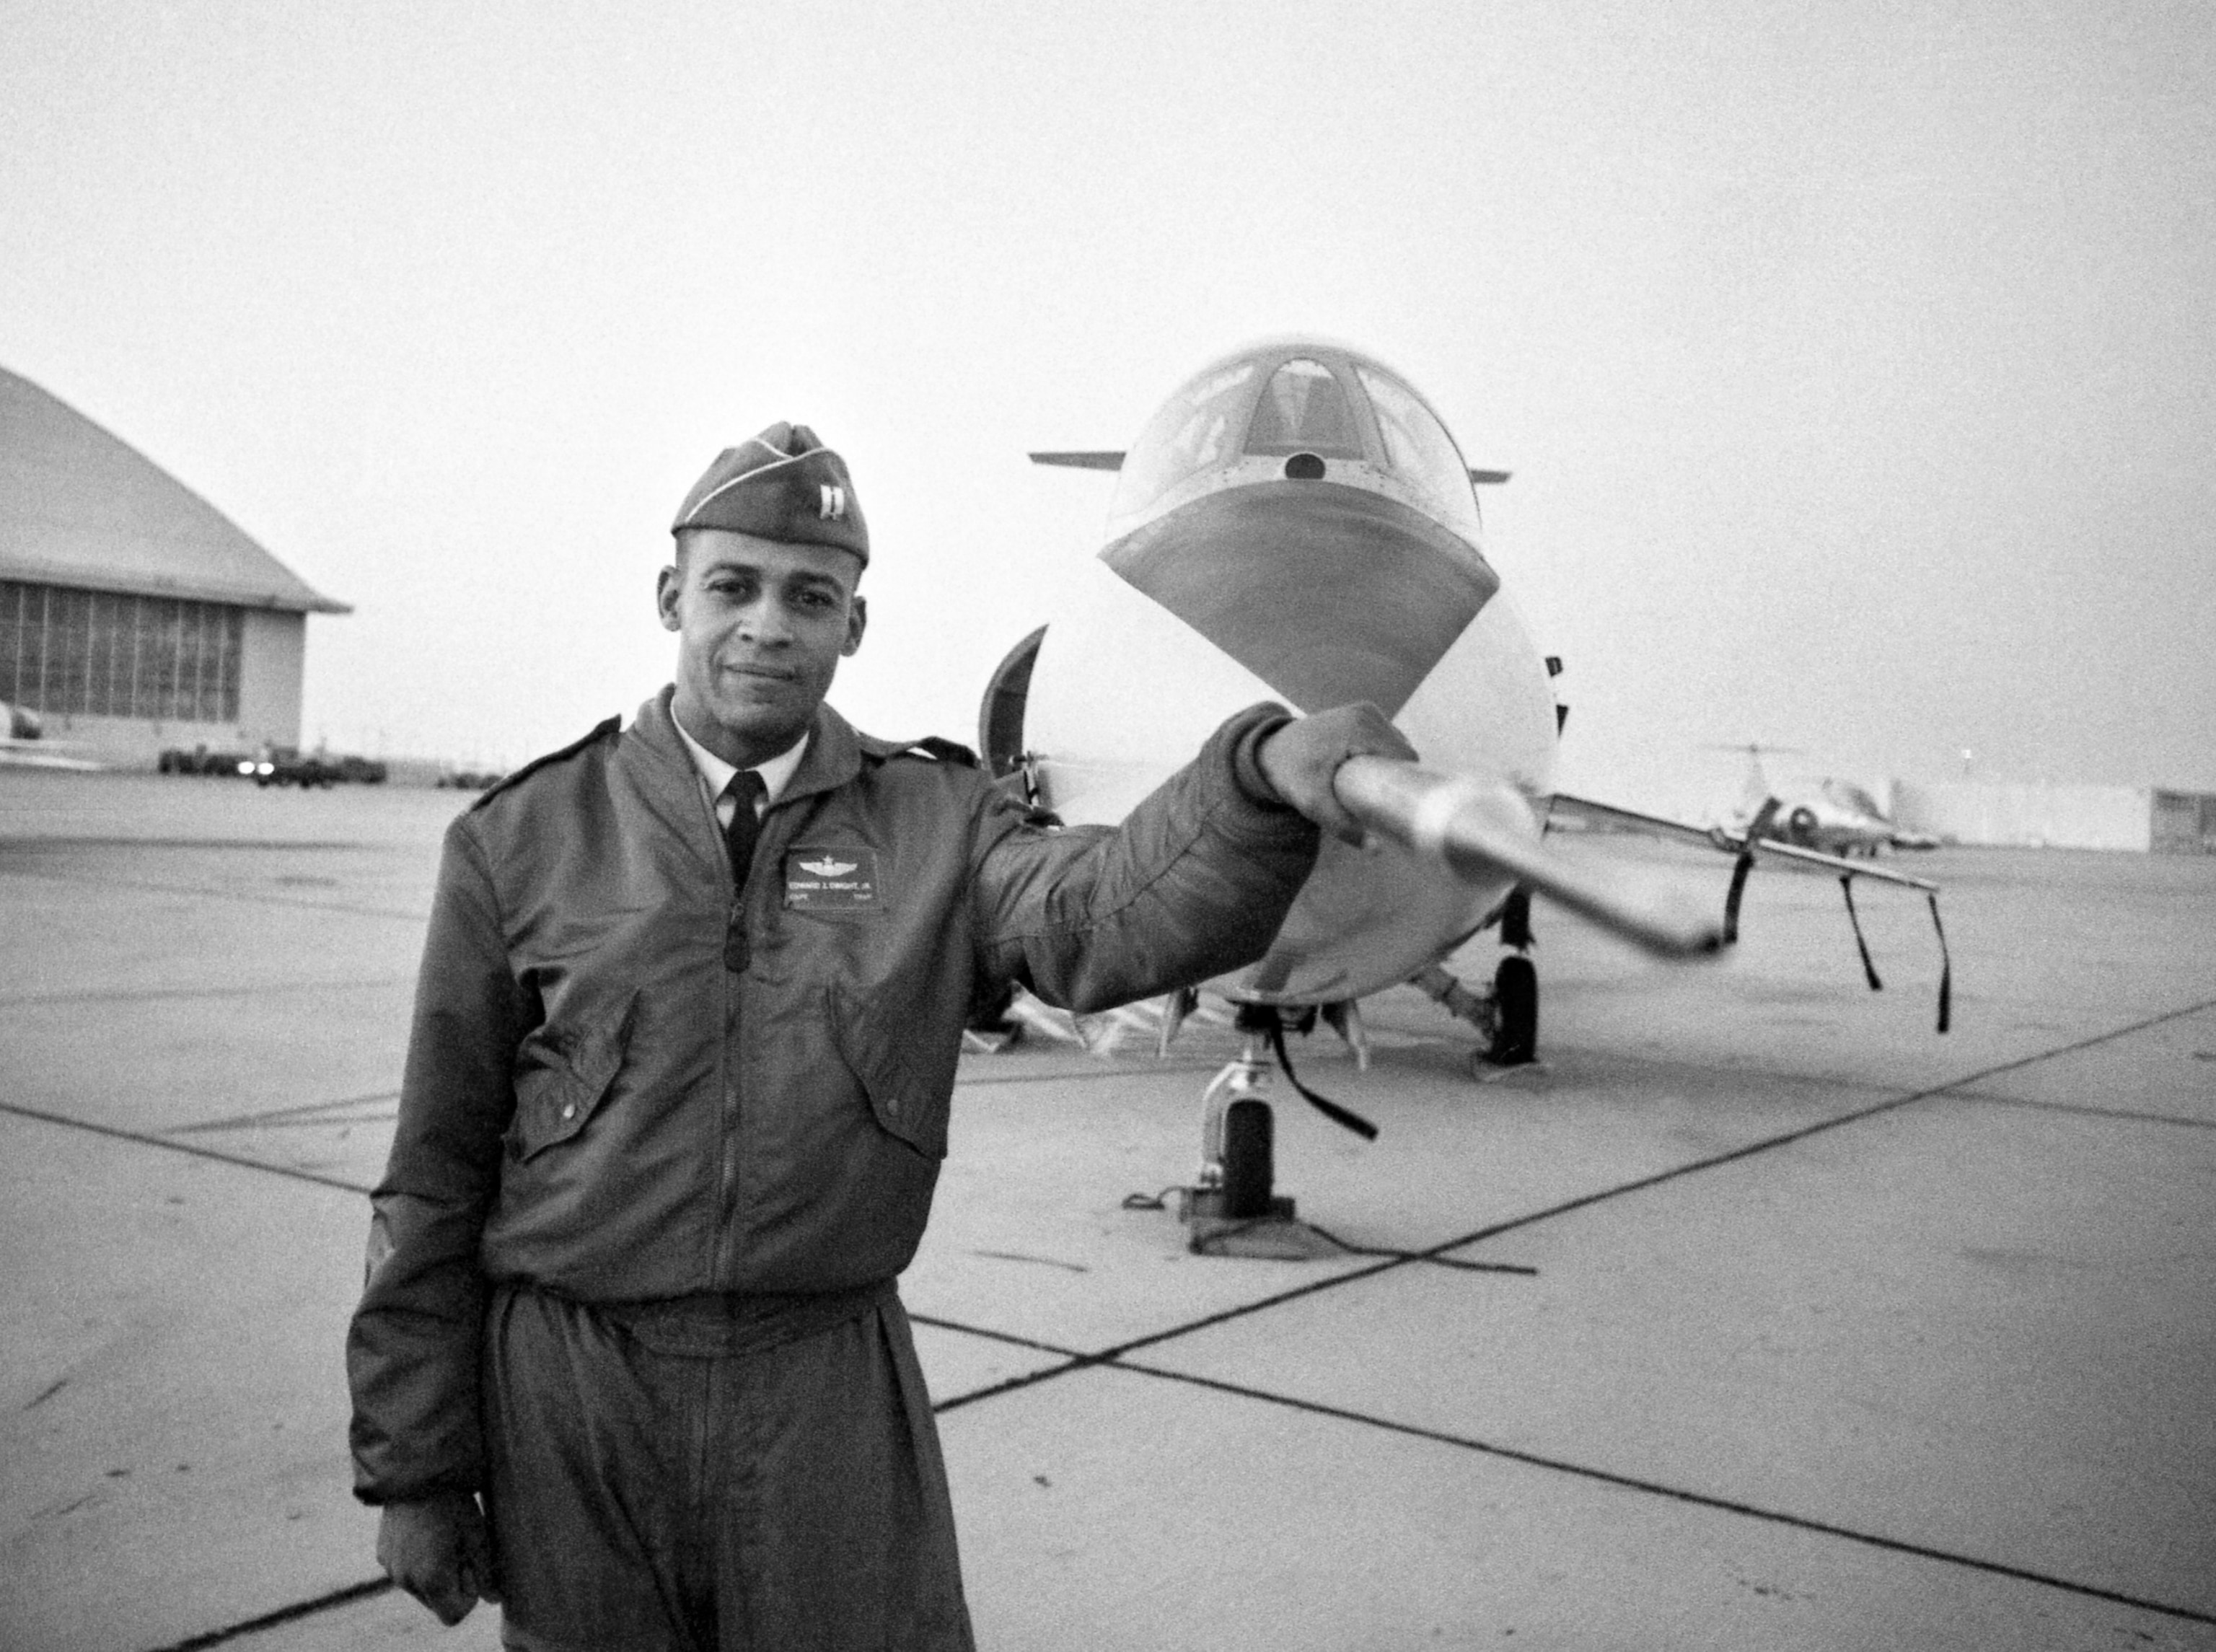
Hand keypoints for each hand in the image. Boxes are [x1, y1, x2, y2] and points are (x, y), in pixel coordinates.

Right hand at [376, 1490, 499, 1625]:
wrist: (416, 1470)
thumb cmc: (454, 1502)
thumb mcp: (478, 1535)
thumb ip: (486, 1572)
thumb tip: (494, 1599)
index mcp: (430, 1579)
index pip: (454, 1614)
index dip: (469, 1593)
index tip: (471, 1562)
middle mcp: (405, 1580)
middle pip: (437, 1602)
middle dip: (452, 1582)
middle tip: (459, 1545)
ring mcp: (391, 1568)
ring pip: (421, 1587)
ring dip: (435, 1571)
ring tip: (443, 1535)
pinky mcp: (382, 1555)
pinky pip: (406, 1571)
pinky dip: (419, 1561)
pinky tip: (426, 1531)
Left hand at [1256, 703, 1416, 845]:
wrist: (1269, 751)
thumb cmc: (1290, 775)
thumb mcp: (1313, 803)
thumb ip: (1343, 826)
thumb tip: (1377, 849)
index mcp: (1361, 728)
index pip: (1405, 757)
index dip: (1406, 780)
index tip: (1397, 802)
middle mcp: (1367, 713)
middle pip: (1403, 750)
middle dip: (1396, 774)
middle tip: (1380, 799)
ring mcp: (1364, 710)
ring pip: (1396, 743)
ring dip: (1390, 764)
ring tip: (1373, 786)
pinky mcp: (1360, 713)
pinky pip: (1384, 736)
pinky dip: (1381, 752)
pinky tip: (1369, 770)